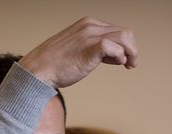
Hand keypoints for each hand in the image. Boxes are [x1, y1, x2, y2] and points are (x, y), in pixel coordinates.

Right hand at [19, 17, 137, 87]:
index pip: (116, 30)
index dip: (125, 46)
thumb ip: (96, 49)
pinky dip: (120, 56)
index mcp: (88, 24)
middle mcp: (90, 26)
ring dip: (131, 53)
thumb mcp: (78, 49)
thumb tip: (116, 56)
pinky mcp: (90, 48)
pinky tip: (119, 64)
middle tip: (131, 65)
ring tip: (129, 65)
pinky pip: (114, 47)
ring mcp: (90, 36)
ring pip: (124, 37)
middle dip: (132, 49)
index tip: (124, 60)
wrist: (39, 70)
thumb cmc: (57, 64)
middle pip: (125, 33)